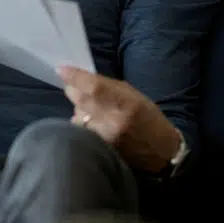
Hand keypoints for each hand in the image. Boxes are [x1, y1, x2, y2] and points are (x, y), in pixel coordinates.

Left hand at [58, 66, 182, 172]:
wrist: (161, 153)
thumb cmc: (148, 119)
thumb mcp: (134, 96)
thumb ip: (108, 87)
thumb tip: (80, 79)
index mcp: (127, 103)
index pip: (94, 87)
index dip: (75, 77)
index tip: (62, 69)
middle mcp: (114, 121)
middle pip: (80, 100)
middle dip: (73, 90)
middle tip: (74, 87)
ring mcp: (104, 138)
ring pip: (77, 116)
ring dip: (79, 109)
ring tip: (92, 110)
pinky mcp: (99, 150)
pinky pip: (80, 131)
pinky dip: (82, 124)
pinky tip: (93, 124)